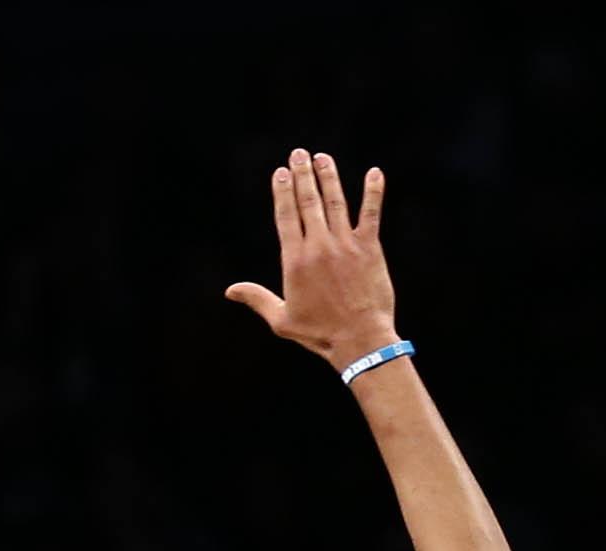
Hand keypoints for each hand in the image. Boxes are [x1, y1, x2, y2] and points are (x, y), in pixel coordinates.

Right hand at [224, 150, 399, 371]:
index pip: (286, 216)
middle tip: (299, 153)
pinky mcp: (369, 249)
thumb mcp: (281, 320)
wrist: (360, 340)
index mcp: (295, 260)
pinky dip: (373, 192)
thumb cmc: (320, 334)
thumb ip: (257, 299)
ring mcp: (345, 245)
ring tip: (322, 157)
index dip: (282, 192)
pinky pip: (371, 214)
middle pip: (308, 202)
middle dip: (302, 175)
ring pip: (335, 202)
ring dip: (329, 176)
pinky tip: (375, 173)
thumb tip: (230, 290)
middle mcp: (318, 247)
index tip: (280, 172)